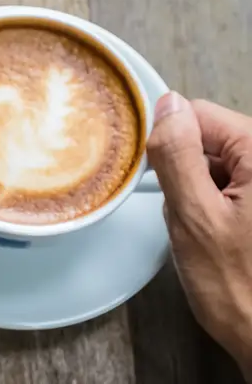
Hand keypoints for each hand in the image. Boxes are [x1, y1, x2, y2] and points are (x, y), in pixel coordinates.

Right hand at [147, 92, 251, 377]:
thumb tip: (166, 107)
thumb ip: (177, 156)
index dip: (170, 140)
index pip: (201, 115)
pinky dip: (211, 204)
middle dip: (185, 171)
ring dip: (198, 191)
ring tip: (203, 231)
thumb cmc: (240, 289)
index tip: (155, 173)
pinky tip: (214, 236)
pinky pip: (229, 185)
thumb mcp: (194, 216)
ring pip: (216, 164)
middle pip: (210, 138)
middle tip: (186, 212)